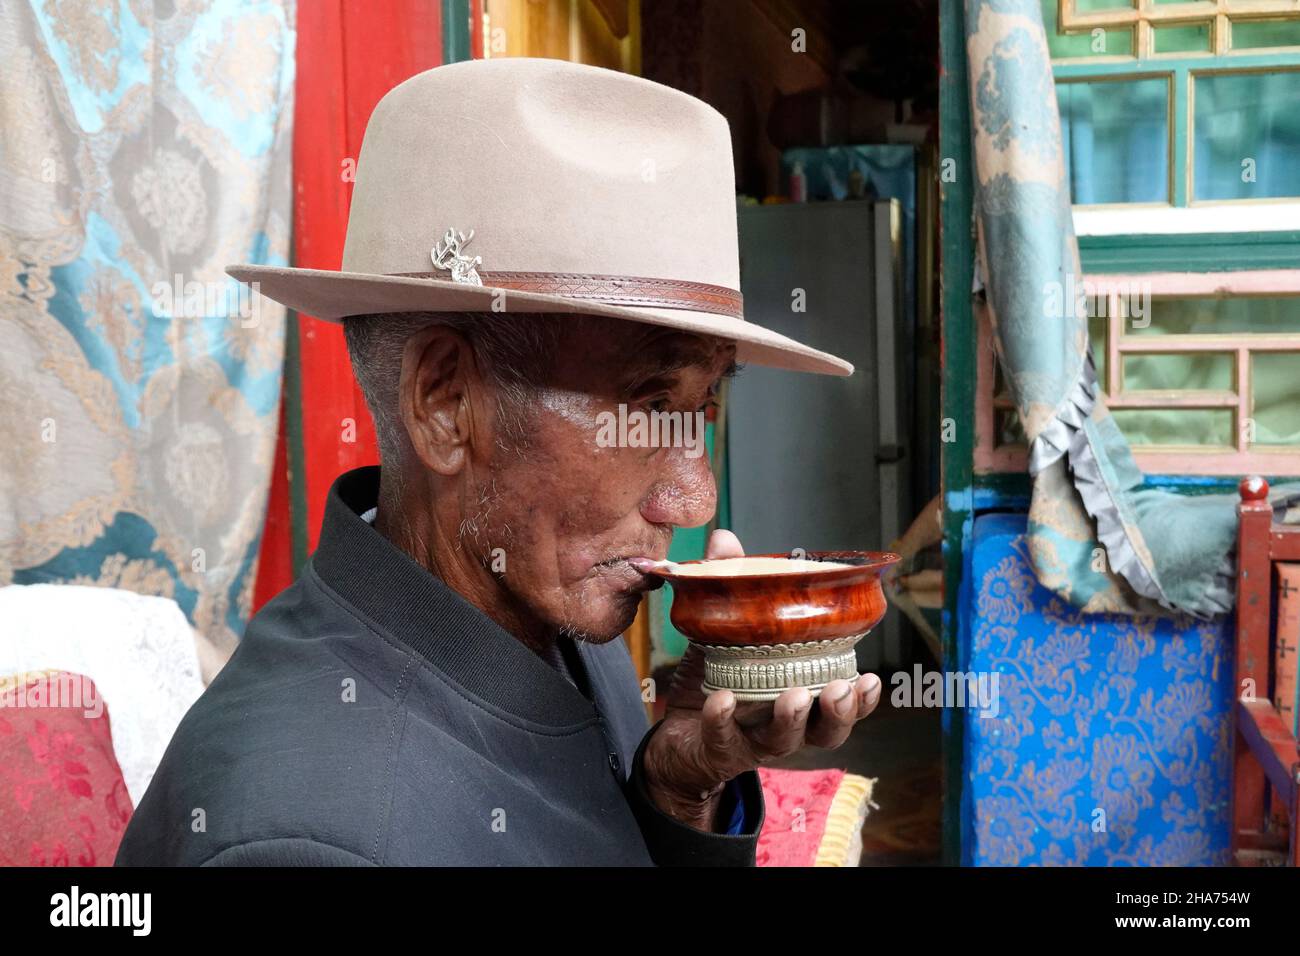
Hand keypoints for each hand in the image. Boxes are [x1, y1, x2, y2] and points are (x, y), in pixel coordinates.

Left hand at [641, 529, 882, 831]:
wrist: (676, 736)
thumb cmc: (717, 682)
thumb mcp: (725, 633)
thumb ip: (730, 587)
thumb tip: (725, 539)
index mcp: (800, 696)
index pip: (843, 704)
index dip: (862, 699)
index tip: (871, 680)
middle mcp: (785, 725)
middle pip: (825, 730)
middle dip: (839, 712)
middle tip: (840, 689)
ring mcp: (752, 740)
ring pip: (783, 739)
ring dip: (791, 718)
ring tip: (794, 696)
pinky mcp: (718, 749)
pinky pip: (723, 738)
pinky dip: (724, 720)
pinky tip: (724, 701)